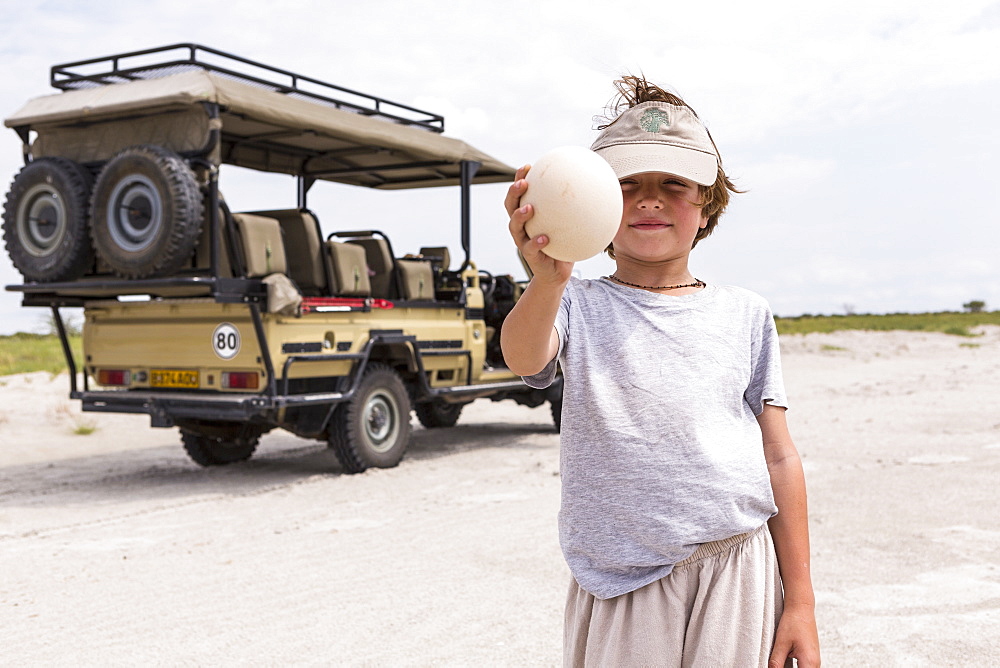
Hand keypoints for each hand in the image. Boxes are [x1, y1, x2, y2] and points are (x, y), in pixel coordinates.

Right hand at [505, 165, 573, 286]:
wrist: (556, 273)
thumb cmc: (563, 245)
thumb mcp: (570, 225)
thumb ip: (577, 209)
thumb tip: (597, 188)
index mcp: (528, 216)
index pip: (519, 194)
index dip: (519, 179)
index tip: (527, 167)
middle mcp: (521, 227)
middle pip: (510, 206)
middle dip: (514, 193)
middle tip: (523, 183)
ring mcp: (523, 241)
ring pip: (514, 226)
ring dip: (519, 216)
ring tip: (529, 208)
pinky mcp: (530, 257)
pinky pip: (530, 248)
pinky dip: (536, 242)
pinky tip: (544, 238)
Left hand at [768, 601, 819, 667]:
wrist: (801, 608)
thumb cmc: (793, 622)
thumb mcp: (781, 643)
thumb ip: (776, 662)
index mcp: (809, 662)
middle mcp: (815, 664)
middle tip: (776, 665)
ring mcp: (814, 661)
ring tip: (781, 662)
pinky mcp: (811, 657)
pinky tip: (784, 665)